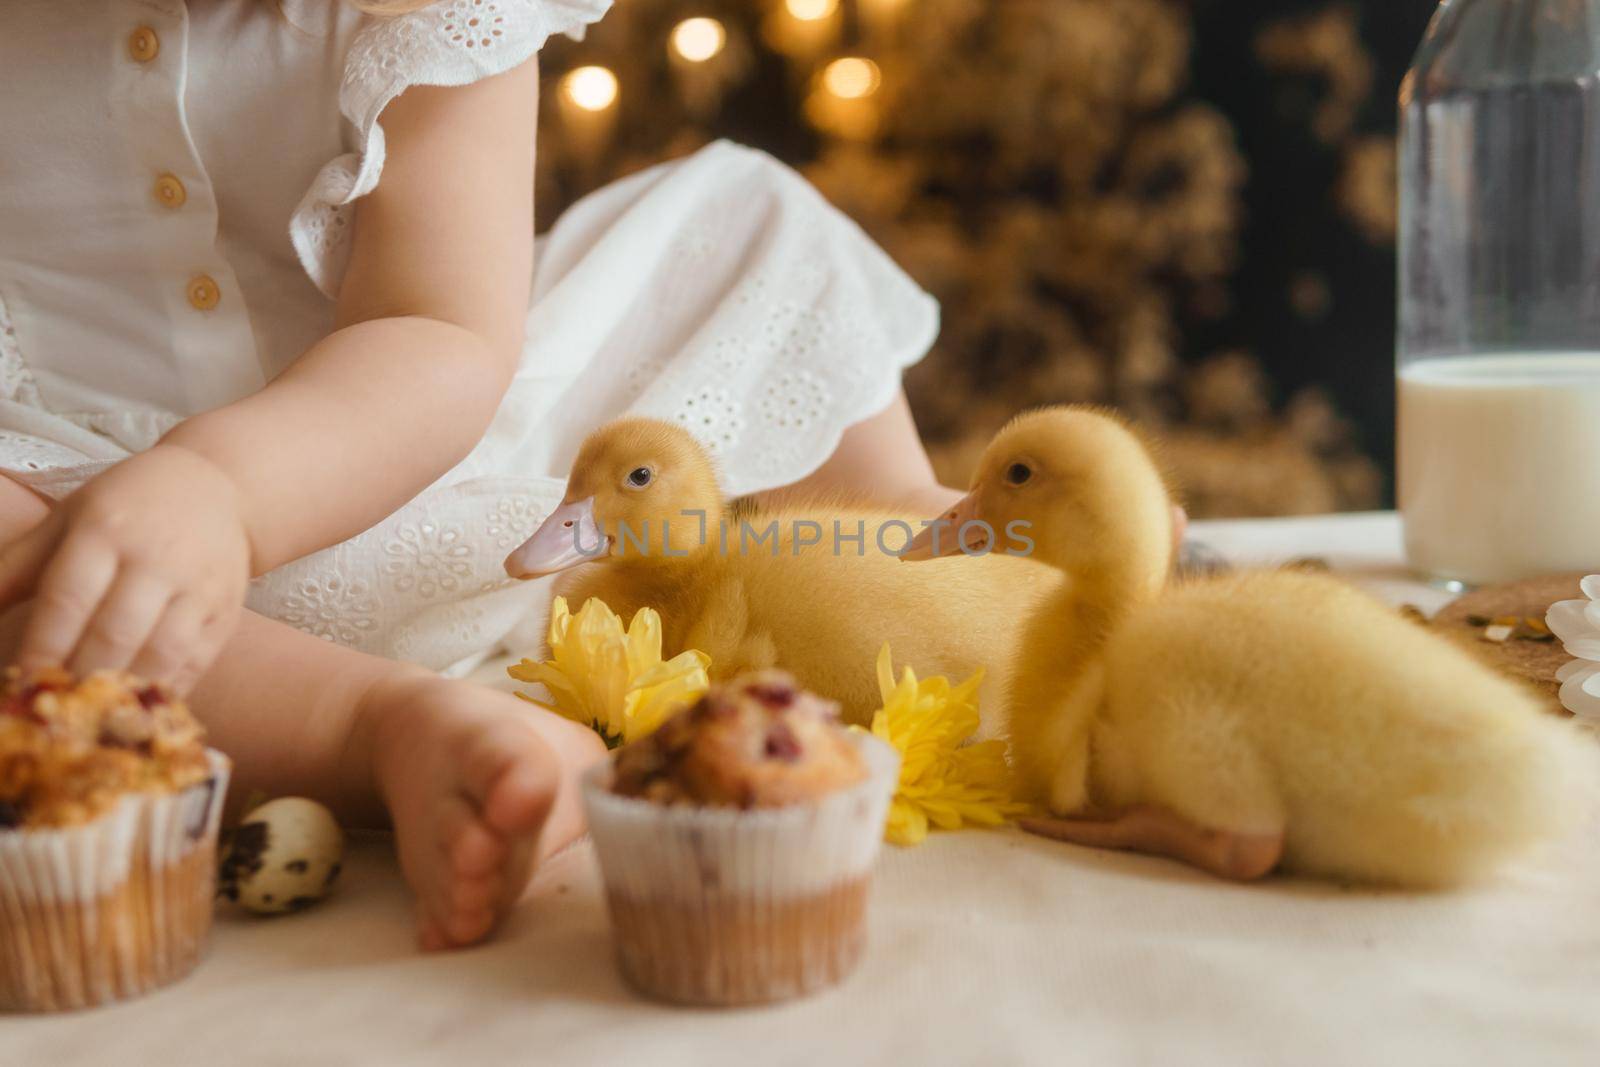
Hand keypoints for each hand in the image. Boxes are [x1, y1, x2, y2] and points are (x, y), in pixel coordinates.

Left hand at [0, 444, 253, 691]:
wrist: (217, 487)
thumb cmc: (128, 508)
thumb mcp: (68, 520)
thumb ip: (18, 567)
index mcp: (107, 529)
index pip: (70, 598)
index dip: (44, 646)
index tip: (25, 680)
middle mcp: (157, 557)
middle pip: (115, 632)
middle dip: (80, 676)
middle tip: (56, 708)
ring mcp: (199, 586)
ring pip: (161, 653)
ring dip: (123, 689)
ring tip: (94, 713)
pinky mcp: (225, 611)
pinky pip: (195, 662)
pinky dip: (163, 690)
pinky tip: (136, 704)